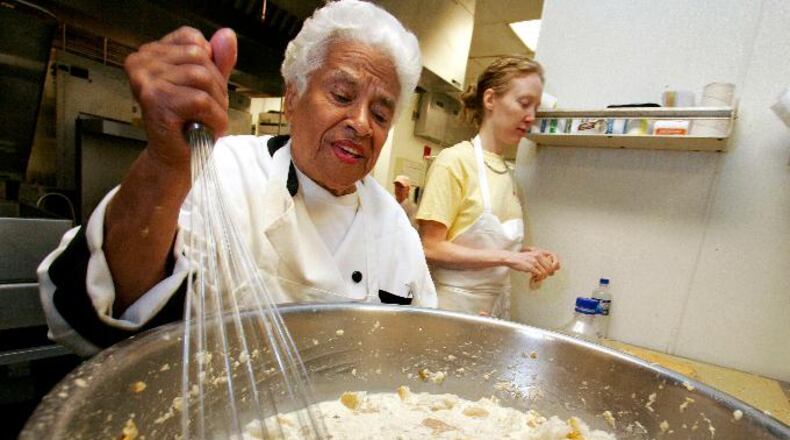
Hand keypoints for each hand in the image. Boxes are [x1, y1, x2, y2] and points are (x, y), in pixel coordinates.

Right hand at [124, 27, 236, 167]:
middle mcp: (142, 62)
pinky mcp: (155, 101)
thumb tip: (227, 35)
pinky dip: (214, 118)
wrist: (176, 159)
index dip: (210, 63)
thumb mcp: (208, 85)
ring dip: (217, 104)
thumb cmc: (190, 121)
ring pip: (202, 77)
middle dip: (217, 86)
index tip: (203, 88)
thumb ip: (218, 59)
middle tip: (208, 109)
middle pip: (200, 57)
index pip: (193, 39)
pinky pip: (201, 100)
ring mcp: (146, 81)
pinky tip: (207, 128)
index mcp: (151, 52)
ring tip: (207, 119)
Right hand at [508, 247, 559, 280]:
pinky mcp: (530, 267)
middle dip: (549, 273)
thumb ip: (541, 260)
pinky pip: (539, 274)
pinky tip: (534, 277)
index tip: (555, 269)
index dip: (556, 264)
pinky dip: (538, 278)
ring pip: (545, 272)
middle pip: (550, 267)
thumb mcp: (533, 255)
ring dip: (543, 276)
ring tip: (538, 277)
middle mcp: (538, 255)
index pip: (554, 257)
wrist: (511, 258)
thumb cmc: (522, 259)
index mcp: (540, 252)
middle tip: (544, 276)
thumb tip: (551, 268)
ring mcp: (534, 261)